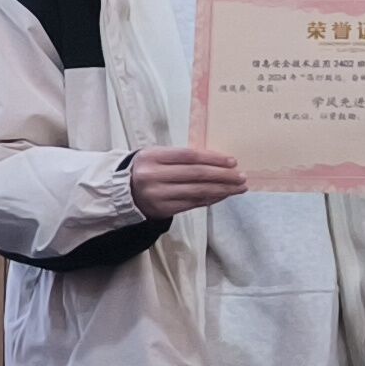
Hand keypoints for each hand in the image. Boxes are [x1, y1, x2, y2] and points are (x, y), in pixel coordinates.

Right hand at [128, 147, 247, 220]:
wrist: (123, 191)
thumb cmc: (147, 169)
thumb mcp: (157, 156)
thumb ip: (181, 157)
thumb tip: (218, 162)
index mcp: (152, 157)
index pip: (189, 156)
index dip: (213, 158)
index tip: (232, 161)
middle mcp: (153, 176)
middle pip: (196, 175)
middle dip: (223, 176)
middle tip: (241, 177)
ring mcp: (158, 195)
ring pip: (197, 191)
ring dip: (222, 189)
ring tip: (238, 187)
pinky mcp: (162, 209)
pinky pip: (193, 203)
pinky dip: (211, 199)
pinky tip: (223, 195)